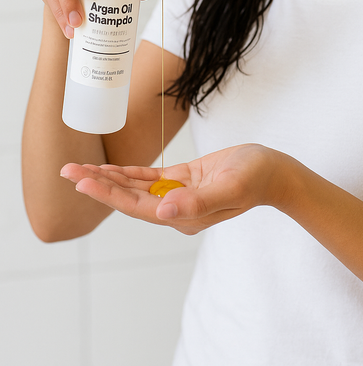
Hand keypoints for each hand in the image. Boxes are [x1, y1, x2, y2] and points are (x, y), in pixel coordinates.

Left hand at [60, 144, 288, 234]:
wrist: (276, 172)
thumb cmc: (257, 177)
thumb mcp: (230, 186)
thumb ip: (198, 202)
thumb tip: (163, 213)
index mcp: (184, 215)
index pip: (136, 206)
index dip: (107, 194)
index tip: (81, 182)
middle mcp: (176, 208)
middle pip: (128, 198)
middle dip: (96, 184)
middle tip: (66, 170)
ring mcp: (179, 195)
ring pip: (135, 187)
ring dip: (108, 177)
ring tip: (79, 168)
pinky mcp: (185, 180)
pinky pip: (150, 178)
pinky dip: (130, 172)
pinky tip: (112, 168)